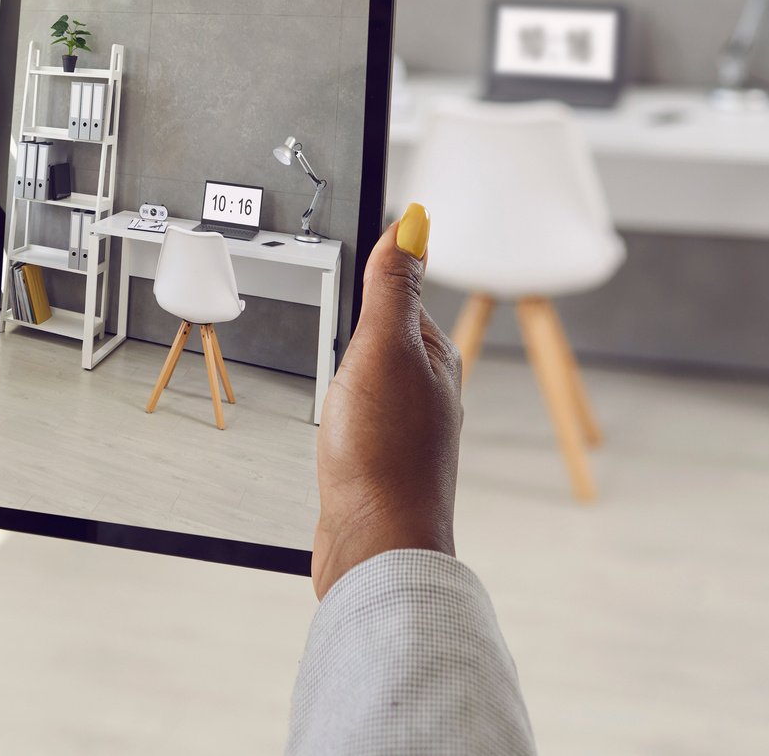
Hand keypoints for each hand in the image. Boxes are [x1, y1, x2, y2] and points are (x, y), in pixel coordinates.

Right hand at [312, 203, 461, 598]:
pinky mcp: (379, 466)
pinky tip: (334, 421)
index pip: (405, 298)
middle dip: (364, 322)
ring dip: (353, 368)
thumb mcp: (382, 349)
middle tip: (343, 299)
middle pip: (390, 339)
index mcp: (434, 359)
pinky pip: (361, 421)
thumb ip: (392, 288)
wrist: (375, 546)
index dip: (379, 276)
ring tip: (336, 356)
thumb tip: (415, 223)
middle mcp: (427, 394)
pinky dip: (345, 410)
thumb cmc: (382, 453)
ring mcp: (405, 433)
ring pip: (375, 381)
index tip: (361, 249)